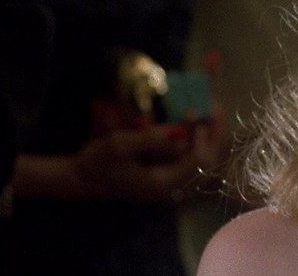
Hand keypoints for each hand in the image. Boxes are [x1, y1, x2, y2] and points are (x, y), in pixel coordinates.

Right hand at [75, 122, 214, 202]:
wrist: (83, 179)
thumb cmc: (98, 162)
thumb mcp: (119, 145)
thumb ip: (150, 138)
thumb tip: (179, 130)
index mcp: (163, 182)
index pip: (199, 160)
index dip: (203, 136)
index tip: (198, 113)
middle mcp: (171, 187)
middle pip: (207, 162)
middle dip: (213, 135)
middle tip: (214, 109)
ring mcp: (170, 184)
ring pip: (201, 161)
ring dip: (207, 138)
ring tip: (208, 114)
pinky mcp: (166, 177)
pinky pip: (191, 161)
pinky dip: (196, 142)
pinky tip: (194, 125)